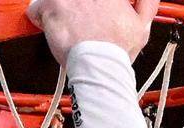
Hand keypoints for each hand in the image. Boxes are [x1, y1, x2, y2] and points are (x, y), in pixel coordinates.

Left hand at [27, 0, 157, 64]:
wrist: (98, 65)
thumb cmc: (116, 50)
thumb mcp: (143, 25)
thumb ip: (147, 4)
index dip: (95, 6)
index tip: (94, 12)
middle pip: (74, 1)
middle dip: (76, 7)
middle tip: (82, 20)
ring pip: (55, 0)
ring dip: (59, 10)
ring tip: (69, 26)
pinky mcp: (49, 5)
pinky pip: (36, 8)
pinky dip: (41, 18)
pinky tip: (53, 30)